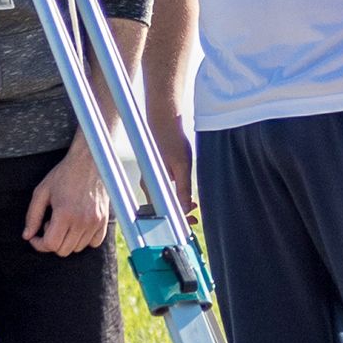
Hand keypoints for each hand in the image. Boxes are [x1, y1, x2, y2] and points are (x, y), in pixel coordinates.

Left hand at [24, 144, 110, 255]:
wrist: (90, 161)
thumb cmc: (64, 174)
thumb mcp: (42, 192)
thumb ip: (32, 216)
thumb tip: (27, 236)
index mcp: (65, 214)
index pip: (50, 245)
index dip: (39, 244)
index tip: (35, 236)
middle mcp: (82, 221)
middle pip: (63, 250)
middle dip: (52, 242)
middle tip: (50, 224)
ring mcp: (95, 222)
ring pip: (77, 248)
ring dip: (67, 240)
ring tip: (64, 221)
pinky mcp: (104, 221)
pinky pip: (94, 243)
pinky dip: (84, 240)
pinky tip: (77, 225)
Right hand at [145, 93, 196, 218]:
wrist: (163, 121)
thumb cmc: (172, 141)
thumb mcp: (182, 165)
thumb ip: (183, 189)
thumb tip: (185, 208)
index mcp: (151, 185)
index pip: (163, 211)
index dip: (179, 218)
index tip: (193, 220)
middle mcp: (147, 185)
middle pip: (161, 209)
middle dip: (179, 215)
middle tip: (195, 217)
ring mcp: (149, 180)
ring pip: (162, 201)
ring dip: (178, 206)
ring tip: (193, 205)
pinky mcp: (154, 175)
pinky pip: (163, 192)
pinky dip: (175, 197)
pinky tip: (185, 194)